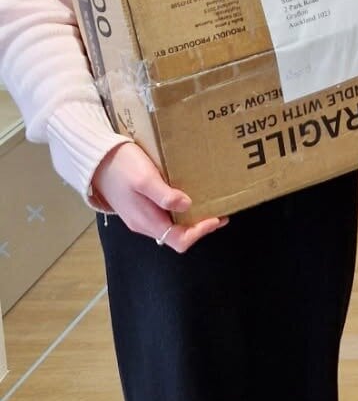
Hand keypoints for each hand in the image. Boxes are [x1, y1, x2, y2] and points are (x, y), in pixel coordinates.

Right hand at [91, 140, 227, 252]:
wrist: (95, 159)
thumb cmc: (121, 166)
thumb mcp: (144, 179)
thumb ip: (164, 195)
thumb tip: (187, 206)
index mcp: (147, 221)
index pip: (179, 240)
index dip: (200, 232)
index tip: (217, 217)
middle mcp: (144, 224)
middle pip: (177, 235)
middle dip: (200, 226)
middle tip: (219, 210)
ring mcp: (141, 216)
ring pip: (171, 226)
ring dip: (191, 219)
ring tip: (209, 203)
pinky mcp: (139, 206)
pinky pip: (164, 215)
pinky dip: (180, 211)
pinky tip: (188, 197)